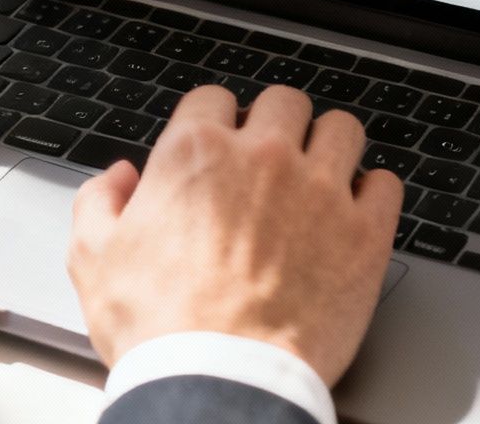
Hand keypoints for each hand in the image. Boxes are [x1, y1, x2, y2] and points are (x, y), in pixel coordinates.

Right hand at [69, 85, 400, 387]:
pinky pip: (385, 184)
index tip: (221, 144)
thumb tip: (117, 179)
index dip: (216, 122)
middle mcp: (263, 158)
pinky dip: (372, 193)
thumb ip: (99, 203)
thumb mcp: (93, 259)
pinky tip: (355, 211)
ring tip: (320, 175)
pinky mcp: (364, 233)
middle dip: (276, 125)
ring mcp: (319, 191)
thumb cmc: (160, 328)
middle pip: (285, 102)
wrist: (219, 381)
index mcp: (196, 153)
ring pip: (342, 129)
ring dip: (329, 147)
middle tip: (271, 160)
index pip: (215, 98)